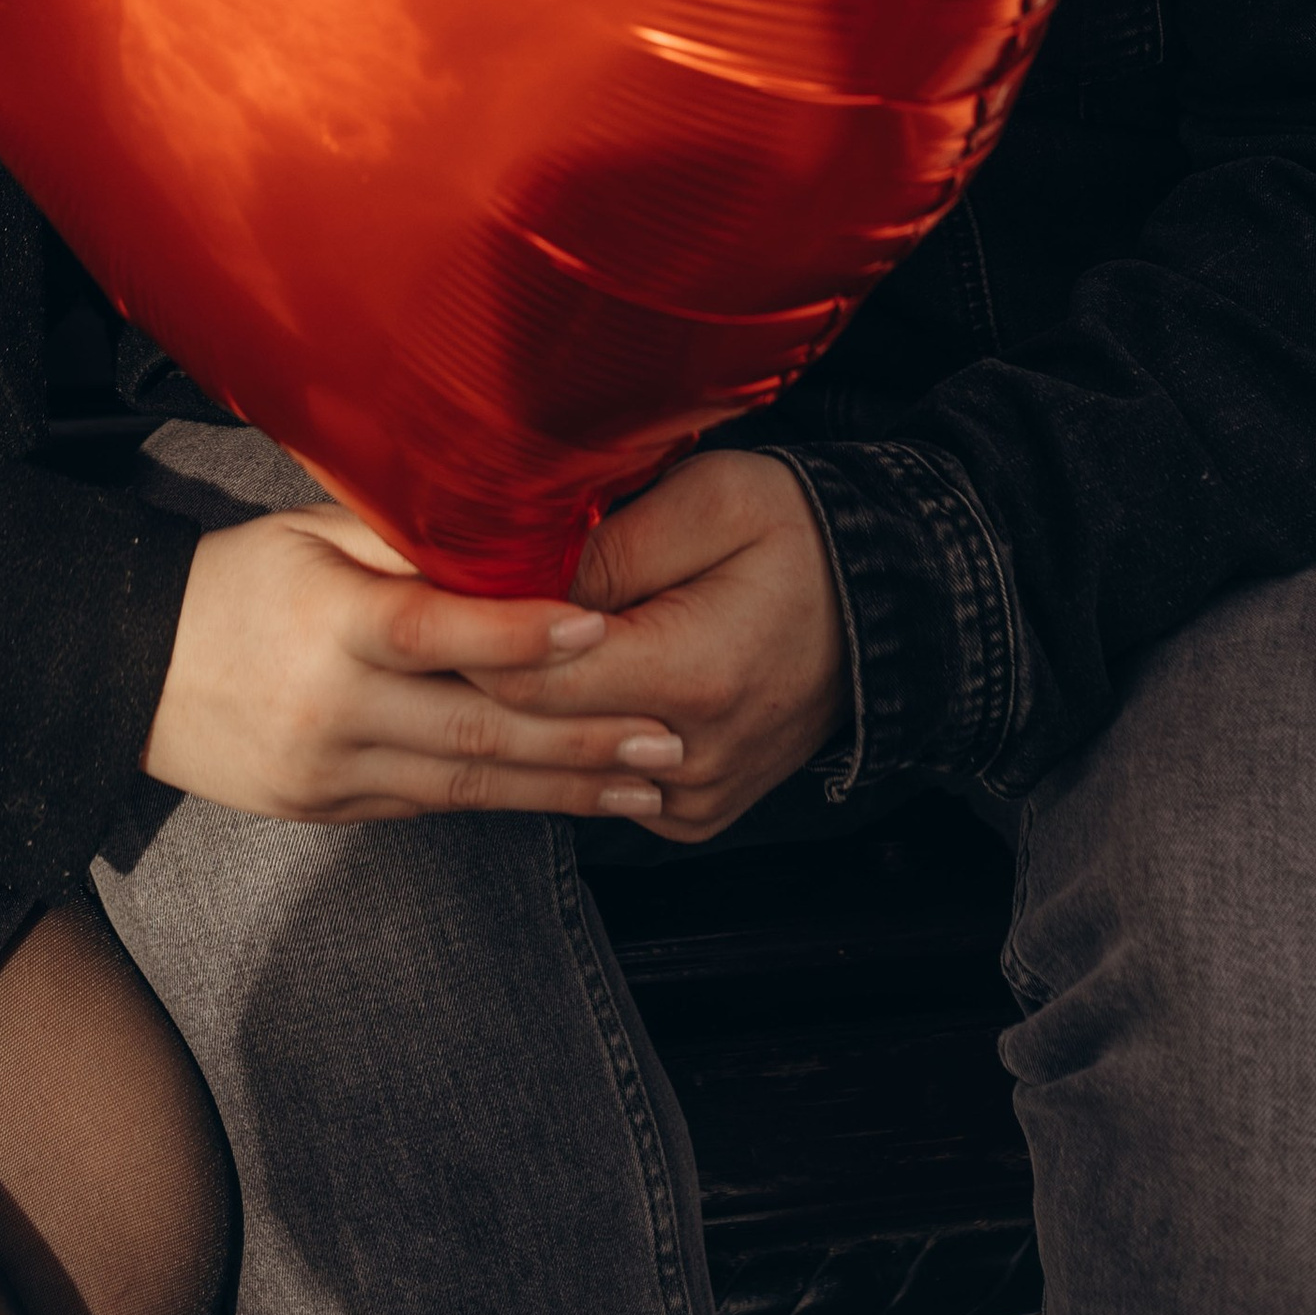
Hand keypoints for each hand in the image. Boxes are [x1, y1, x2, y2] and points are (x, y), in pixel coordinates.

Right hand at [141, 505, 687, 823]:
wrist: (127, 672)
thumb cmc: (230, 583)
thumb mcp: (306, 534)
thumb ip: (401, 539)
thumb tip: (506, 525)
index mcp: (328, 622)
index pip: (436, 630)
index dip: (520, 634)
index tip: (600, 629)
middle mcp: (332, 707)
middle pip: (474, 729)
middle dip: (581, 737)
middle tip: (667, 736)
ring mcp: (329, 772)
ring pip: (467, 786)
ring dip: (564, 786)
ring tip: (643, 781)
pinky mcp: (329, 811)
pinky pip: (431, 806)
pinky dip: (504, 800)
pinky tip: (564, 796)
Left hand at [469, 451, 844, 841]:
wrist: (884, 606)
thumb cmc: (795, 535)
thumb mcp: (711, 500)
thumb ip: (612, 545)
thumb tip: (514, 579)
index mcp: (694, 675)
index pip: (530, 676)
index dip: (470, 632)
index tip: (435, 585)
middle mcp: (693, 759)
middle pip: (532, 731)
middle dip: (475, 672)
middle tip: (431, 612)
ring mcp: (695, 798)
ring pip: (559, 769)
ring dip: (520, 710)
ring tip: (486, 642)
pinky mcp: (694, 814)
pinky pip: (600, 786)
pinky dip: (571, 739)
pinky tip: (563, 683)